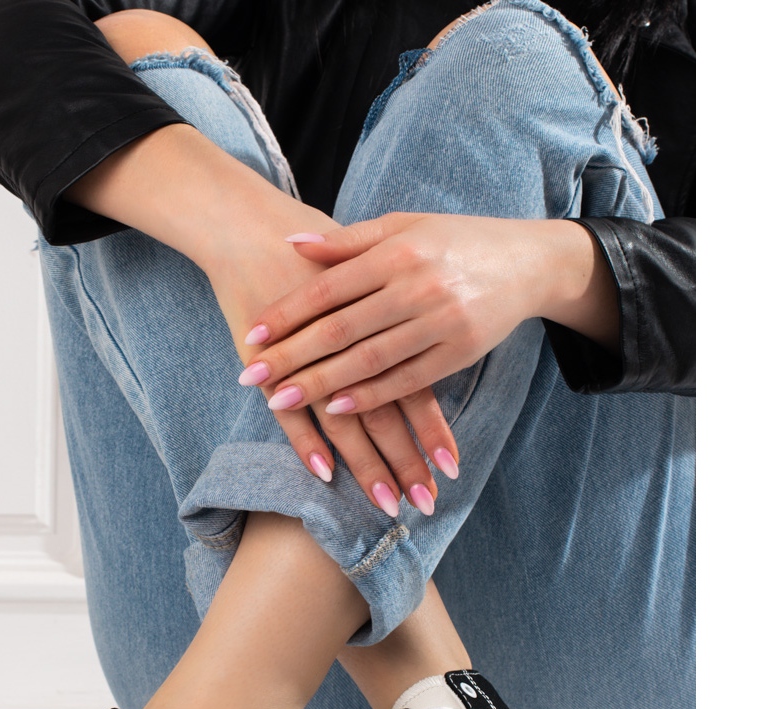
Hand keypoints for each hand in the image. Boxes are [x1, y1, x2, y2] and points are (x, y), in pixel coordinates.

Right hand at [65, 123, 456, 514]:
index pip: (414, 386)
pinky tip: (325, 475)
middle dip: (406, 462)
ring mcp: (308, 355)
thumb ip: (395, 315)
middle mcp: (352, 340)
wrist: (249, 227)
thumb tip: (430, 340)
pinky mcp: (272, 362)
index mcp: (383, 316)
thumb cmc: (313, 251)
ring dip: (367, 466)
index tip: (450, 470)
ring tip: (387, 506)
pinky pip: (290, 409)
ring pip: (346, 421)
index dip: (430, 430)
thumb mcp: (366, 265)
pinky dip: (307, 442)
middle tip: (425, 505)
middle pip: (386, 413)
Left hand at [238, 212, 618, 418]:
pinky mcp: (460, 352)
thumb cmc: (454, 241)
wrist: (528, 261)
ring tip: (281, 401)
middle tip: (251, 378)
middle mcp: (418, 286)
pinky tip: (336, 411)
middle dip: (292, 357)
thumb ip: (348, 241)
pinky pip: (406, 381)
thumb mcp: (402, 227)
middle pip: (342, 329)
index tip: (252, 336)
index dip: (288, 315)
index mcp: (398, 251)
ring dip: (322, 385)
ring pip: (370, 360)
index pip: (329, 289)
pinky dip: (370, 397)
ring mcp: (441, 322)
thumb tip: (292, 244)